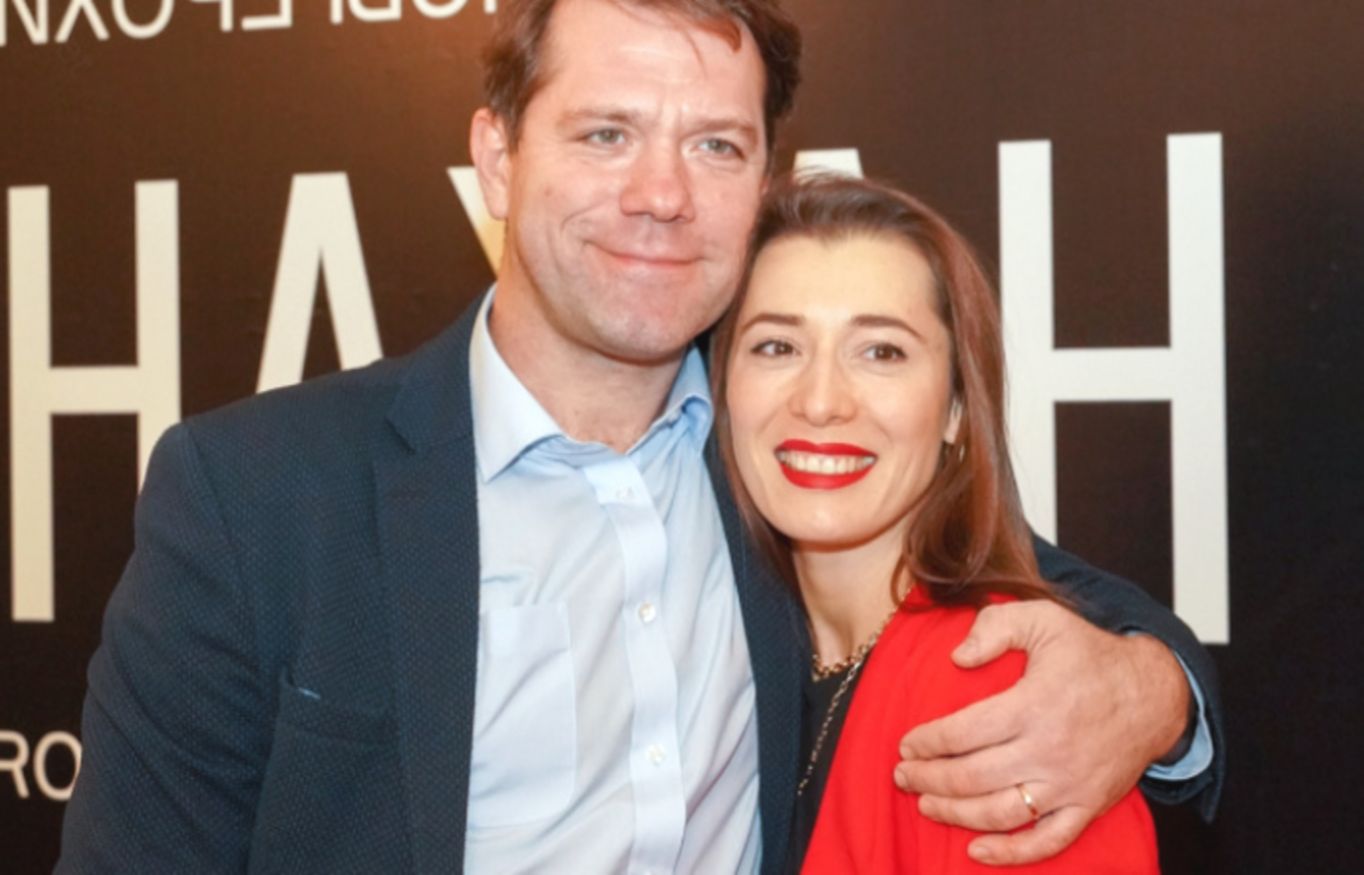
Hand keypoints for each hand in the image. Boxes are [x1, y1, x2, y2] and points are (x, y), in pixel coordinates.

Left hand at [893, 600, 1189, 864]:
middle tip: (902, 775)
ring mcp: (1070, 784)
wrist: (1156, 693)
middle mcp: (1050, 750)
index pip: (964, 732)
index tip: (906, 743)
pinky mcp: (1088, 806)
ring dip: (955, 813)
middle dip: (928, 778)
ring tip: (925, 804)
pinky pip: (1047, 842)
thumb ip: (995, 627)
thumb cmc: (1091, 655)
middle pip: (973, 776)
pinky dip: (1010, 853)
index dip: (928, 741)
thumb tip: (957, 657)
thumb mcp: (1044, 620)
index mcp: (1034, 704)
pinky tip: (976, 850)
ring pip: (1000, 813)